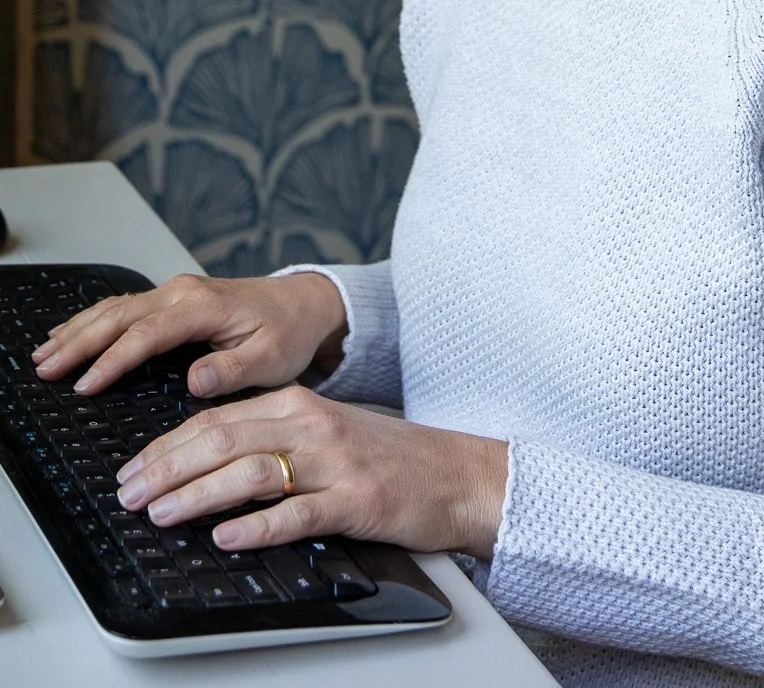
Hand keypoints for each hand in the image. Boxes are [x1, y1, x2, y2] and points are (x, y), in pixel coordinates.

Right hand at [30, 272, 347, 399]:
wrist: (303, 304)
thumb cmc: (288, 333)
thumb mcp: (272, 359)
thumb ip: (232, 371)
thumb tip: (194, 380)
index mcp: (203, 307)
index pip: (147, 335)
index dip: (114, 361)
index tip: (86, 385)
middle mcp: (183, 293)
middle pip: (119, 316)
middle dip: (79, 343)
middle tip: (46, 369)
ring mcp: (176, 292)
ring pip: (115, 308)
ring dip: (78, 330)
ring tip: (44, 354)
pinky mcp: (173, 298)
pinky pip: (124, 307)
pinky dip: (93, 320)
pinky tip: (71, 333)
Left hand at [114, 384, 509, 559]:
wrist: (457, 473)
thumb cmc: (389, 458)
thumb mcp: (327, 431)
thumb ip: (274, 437)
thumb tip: (205, 460)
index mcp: (300, 403)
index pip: (218, 418)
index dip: (167, 445)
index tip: (132, 469)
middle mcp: (313, 424)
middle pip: (224, 440)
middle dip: (167, 468)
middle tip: (129, 493)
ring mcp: (335, 462)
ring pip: (251, 473)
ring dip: (198, 495)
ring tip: (161, 513)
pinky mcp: (356, 500)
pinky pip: (298, 513)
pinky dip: (258, 526)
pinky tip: (227, 537)